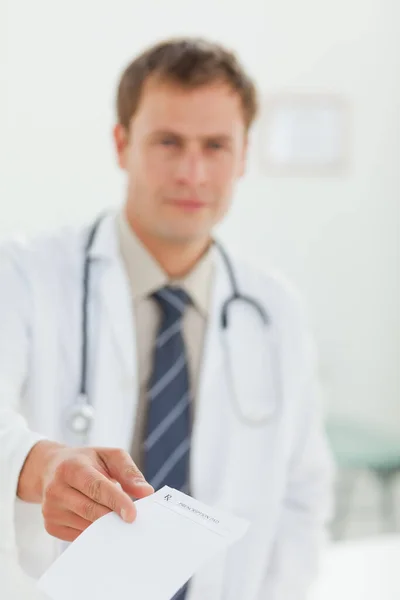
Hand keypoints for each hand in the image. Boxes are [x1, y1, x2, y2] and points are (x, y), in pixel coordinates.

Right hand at [18, 441, 153, 541]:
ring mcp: (50, 509)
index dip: (116, 501)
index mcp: (71, 467)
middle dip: (114, 516)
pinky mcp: (51, 526)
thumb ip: (129, 472)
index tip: (132, 515)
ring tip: (117, 517)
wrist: (52, 468)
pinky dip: (95, 532)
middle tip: (133, 519)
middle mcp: (56, 488)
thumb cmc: (86, 461)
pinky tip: (101, 522)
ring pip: (86, 526)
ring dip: (106, 526)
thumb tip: (146, 492)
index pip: (96, 487)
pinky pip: (79, 536)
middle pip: (91, 510)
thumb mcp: (109, 456)